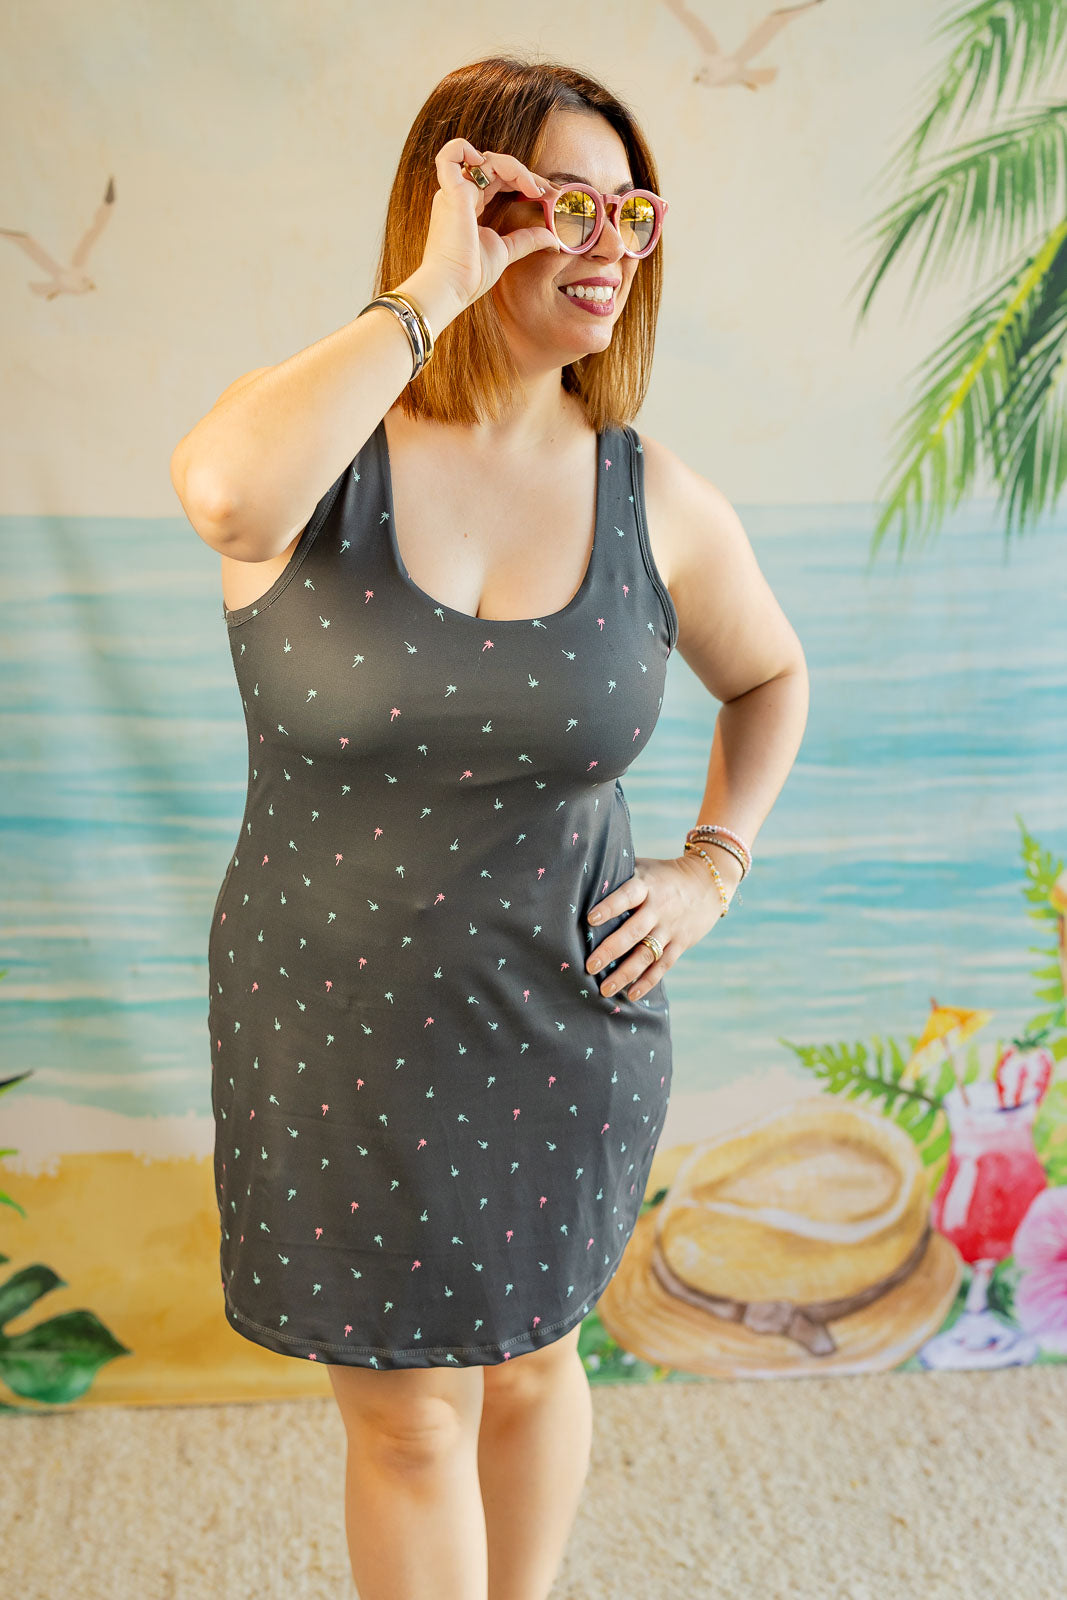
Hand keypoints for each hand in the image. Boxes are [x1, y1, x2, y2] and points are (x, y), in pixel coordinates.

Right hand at [419, 137, 560, 314]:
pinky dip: (465, 149)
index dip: (524, 181)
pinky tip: (492, 165)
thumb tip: (554, 240)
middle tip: (549, 191)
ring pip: (486, 160)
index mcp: (469, 204)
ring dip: (516, 169)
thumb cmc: (470, 275)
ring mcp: (454, 192)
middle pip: (496, 167)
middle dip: (526, 174)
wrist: (452, 288)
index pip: (499, 178)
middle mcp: (460, 194)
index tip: (548, 194)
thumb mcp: (506, 251)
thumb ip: (527, 240)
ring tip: (535, 188)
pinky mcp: (452, 193)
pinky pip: (449, 156)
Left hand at [584, 851, 740, 1002]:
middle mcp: (659, 908)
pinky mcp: (680, 943)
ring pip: (647, 954)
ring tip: (605, 989)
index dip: (610, 906)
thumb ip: (619, 875)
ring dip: (625, 973)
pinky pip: (663, 965)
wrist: (708, 883)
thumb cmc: (663, 875)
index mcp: (646, 885)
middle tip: (589, 966)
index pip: (627, 896)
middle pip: (633, 931)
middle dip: (610, 950)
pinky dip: (648, 981)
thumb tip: (582, 881)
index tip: (590, 919)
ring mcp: (671, 928)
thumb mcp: (644, 868)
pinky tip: (631, 994)